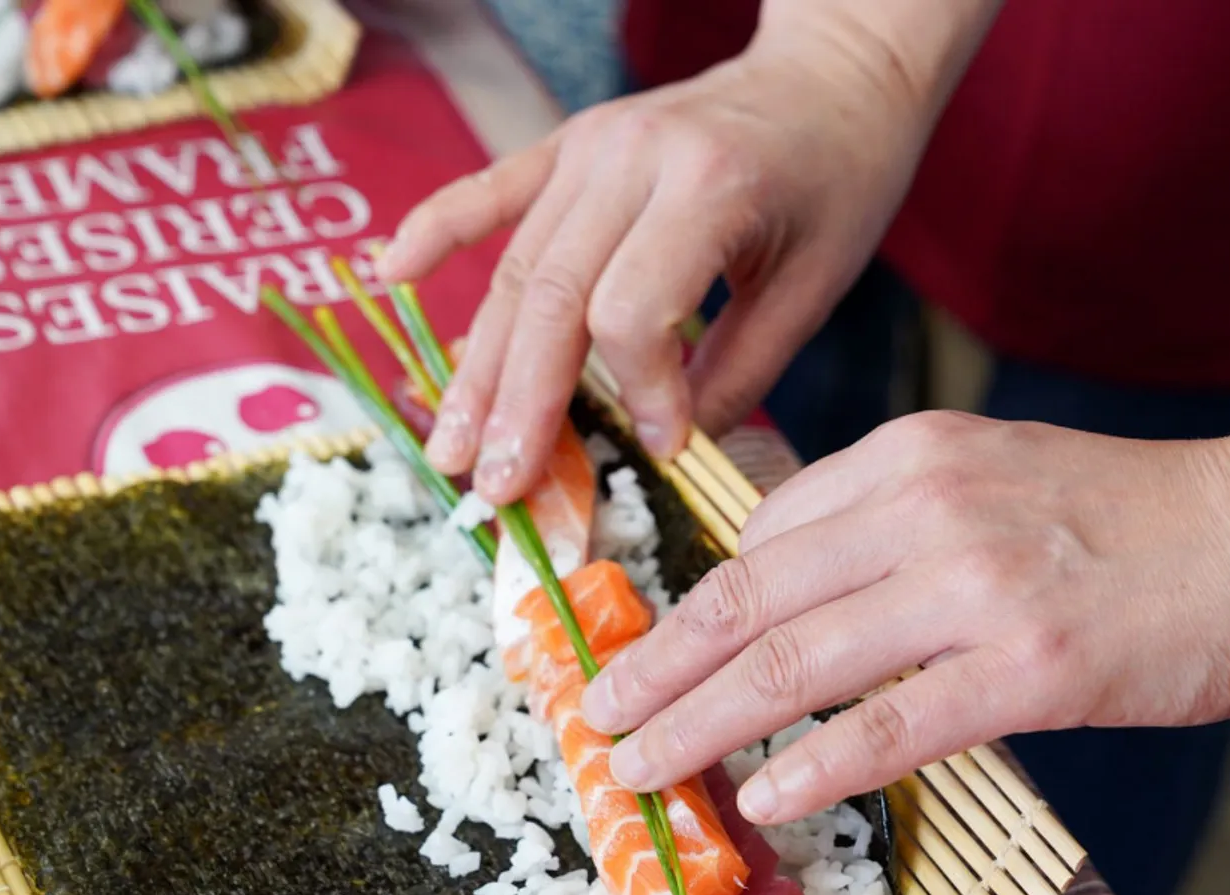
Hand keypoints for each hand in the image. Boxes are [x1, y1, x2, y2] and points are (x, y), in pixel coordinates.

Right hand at [372, 27, 932, 504]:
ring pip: (516, 268)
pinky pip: (490, 191)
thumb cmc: (838, 180)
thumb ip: (739, 370)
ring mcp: (591, 144)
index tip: (661, 446)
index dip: (636, 391)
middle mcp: (634, 157)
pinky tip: (391, 278)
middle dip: (518, 405)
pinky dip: (438, 232)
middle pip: (552, 297)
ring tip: (450, 446)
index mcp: (708, 186)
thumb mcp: (815, 285)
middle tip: (493, 486)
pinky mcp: (570, 143)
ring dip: (478, 366)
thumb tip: (667, 454)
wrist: (832, 73)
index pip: (631, 311)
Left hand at [577, 410, 1229, 822]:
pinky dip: (813, 765)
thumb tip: (782, 586)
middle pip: (748, 601)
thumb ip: (884, 517)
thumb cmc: (1133, 518)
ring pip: (793, 665)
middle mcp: (926, 508)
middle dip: (655, 668)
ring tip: (636, 770)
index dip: (686, 610)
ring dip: (698, 726)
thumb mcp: (990, 473)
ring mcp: (976, 588)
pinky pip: (890, 725)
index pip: (760, 539)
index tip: (643, 660)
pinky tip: (758, 797)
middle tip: (594, 721)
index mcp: (907, 456)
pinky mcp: (1030, 669)